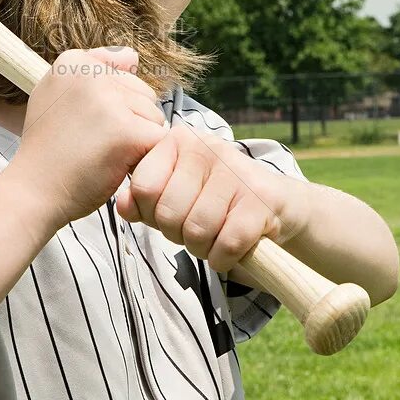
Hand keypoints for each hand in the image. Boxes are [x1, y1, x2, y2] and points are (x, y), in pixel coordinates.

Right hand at [10, 47, 166, 226]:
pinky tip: (115, 165)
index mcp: (72, 61)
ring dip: (137, 141)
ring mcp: (110, 101)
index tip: (84, 123)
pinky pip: (158, 140)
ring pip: (153, 117)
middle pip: (142, 94)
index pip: (123, 73)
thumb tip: (133, 56)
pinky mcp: (128, 131)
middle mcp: (91, 73)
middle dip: (129, 121)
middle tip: (92, 143)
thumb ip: (92, 71)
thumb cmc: (48, 151)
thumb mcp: (56, 96)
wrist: (33, 192)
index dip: (112, 105)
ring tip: (102, 154)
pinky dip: (144, 158)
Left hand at [116, 125, 286, 272]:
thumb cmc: (214, 200)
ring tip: (214, 237)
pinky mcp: (260, 199)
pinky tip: (231, 249)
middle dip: (177, 235)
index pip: (143, 187)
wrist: (276, 204)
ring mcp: (236, 172)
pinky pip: (227, 244)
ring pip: (196, 231)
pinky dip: (225, 258)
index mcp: (178, 141)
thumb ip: (143, 199)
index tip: (167, 214)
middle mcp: (206, 148)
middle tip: (195, 229)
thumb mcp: (173, 193)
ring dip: (202, 249)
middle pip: (168, 214)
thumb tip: (122, 205)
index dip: (150, 213)